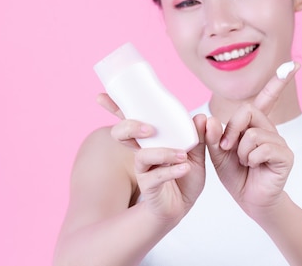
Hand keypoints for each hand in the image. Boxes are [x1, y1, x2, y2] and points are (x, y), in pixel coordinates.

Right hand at [97, 93, 205, 223]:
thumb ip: (199, 136)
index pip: (130, 119)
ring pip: (142, 155)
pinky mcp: (149, 186)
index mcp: (150, 139)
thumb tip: (201, 116)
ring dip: (162, 153)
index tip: (100, 96)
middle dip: (131, 126)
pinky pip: (156, 176)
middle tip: (150, 129)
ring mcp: (143, 169)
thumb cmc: (184, 175)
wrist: (183, 205)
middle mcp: (142, 151)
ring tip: (182, 155)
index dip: (114, 106)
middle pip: (122, 134)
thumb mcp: (197, 153)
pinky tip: (184, 167)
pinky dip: (172, 171)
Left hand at [204, 63, 298, 216]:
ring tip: (244, 162)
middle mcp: (269, 129)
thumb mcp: (217, 153)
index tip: (293, 65)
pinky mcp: (285, 155)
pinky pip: (263, 148)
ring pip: (253, 133)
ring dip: (241, 151)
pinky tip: (254, 166)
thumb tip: (208, 118)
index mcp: (254, 124)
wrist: (249, 199)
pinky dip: (252, 158)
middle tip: (226, 147)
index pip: (267, 98)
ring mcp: (279, 141)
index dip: (278, 82)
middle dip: (231, 130)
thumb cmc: (236, 174)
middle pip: (248, 111)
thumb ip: (211, 136)